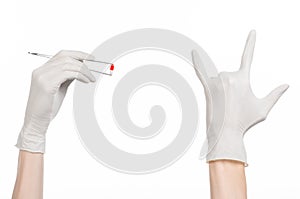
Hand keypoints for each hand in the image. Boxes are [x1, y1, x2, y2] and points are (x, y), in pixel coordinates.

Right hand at [16, 50, 95, 152]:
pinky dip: (80, 75)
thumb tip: (80, 69)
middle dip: (82, 62)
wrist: (37, 121)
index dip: (78, 54)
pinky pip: (68, 74)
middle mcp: (40, 71)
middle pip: (65, 57)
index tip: (91, 58)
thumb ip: (66, 77)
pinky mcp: (47, 85)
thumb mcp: (59, 88)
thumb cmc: (48, 107)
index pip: (61, 54)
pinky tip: (86, 81)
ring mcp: (42, 77)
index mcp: (42, 70)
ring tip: (91, 79)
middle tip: (93, 72)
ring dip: (83, 71)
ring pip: (68, 64)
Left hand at [192, 30, 288, 163]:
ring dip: (222, 91)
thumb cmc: (244, 121)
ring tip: (223, 105)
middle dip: (233, 88)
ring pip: (219, 80)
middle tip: (233, 104)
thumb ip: (275, 94)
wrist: (226, 133)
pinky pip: (201, 72)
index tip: (252, 32)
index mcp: (243, 78)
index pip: (248, 56)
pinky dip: (197, 62)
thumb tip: (286, 85)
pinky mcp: (206, 88)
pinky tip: (193, 52)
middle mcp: (228, 76)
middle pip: (231, 75)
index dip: (251, 43)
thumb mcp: (263, 108)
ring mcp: (216, 82)